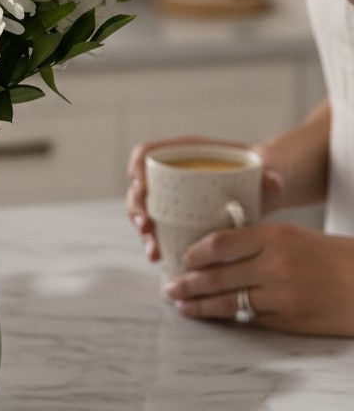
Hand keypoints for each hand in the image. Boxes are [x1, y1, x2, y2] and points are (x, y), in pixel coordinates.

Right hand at [126, 136, 283, 261]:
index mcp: (183, 152)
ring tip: (154, 252)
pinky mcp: (174, 216)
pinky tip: (159, 258)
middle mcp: (170, 172)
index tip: (143, 189)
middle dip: (137, 209)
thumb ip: (270, 176)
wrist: (263, 189)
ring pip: (143, 210)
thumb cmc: (259, 174)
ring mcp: (169, 195)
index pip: (147, 154)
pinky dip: (153, 241)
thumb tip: (273, 183)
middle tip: (147, 229)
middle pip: (139, 186)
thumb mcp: (263, 172)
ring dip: (142, 231)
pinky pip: (155, 227)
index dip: (137, 170)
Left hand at [164, 223, 353, 336]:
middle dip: (187, 284)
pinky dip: (226, 317)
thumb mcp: (293, 235)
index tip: (182, 258)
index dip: (194, 254)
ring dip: (199, 305)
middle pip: (216, 276)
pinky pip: (249, 318)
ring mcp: (281, 296)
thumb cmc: (331, 255)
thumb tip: (217, 247)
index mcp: (274, 237)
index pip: (219, 243)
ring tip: (181, 305)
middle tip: (169, 287)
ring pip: (227, 302)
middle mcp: (274, 266)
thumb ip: (257, 240)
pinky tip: (212, 316)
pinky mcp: (289, 321)